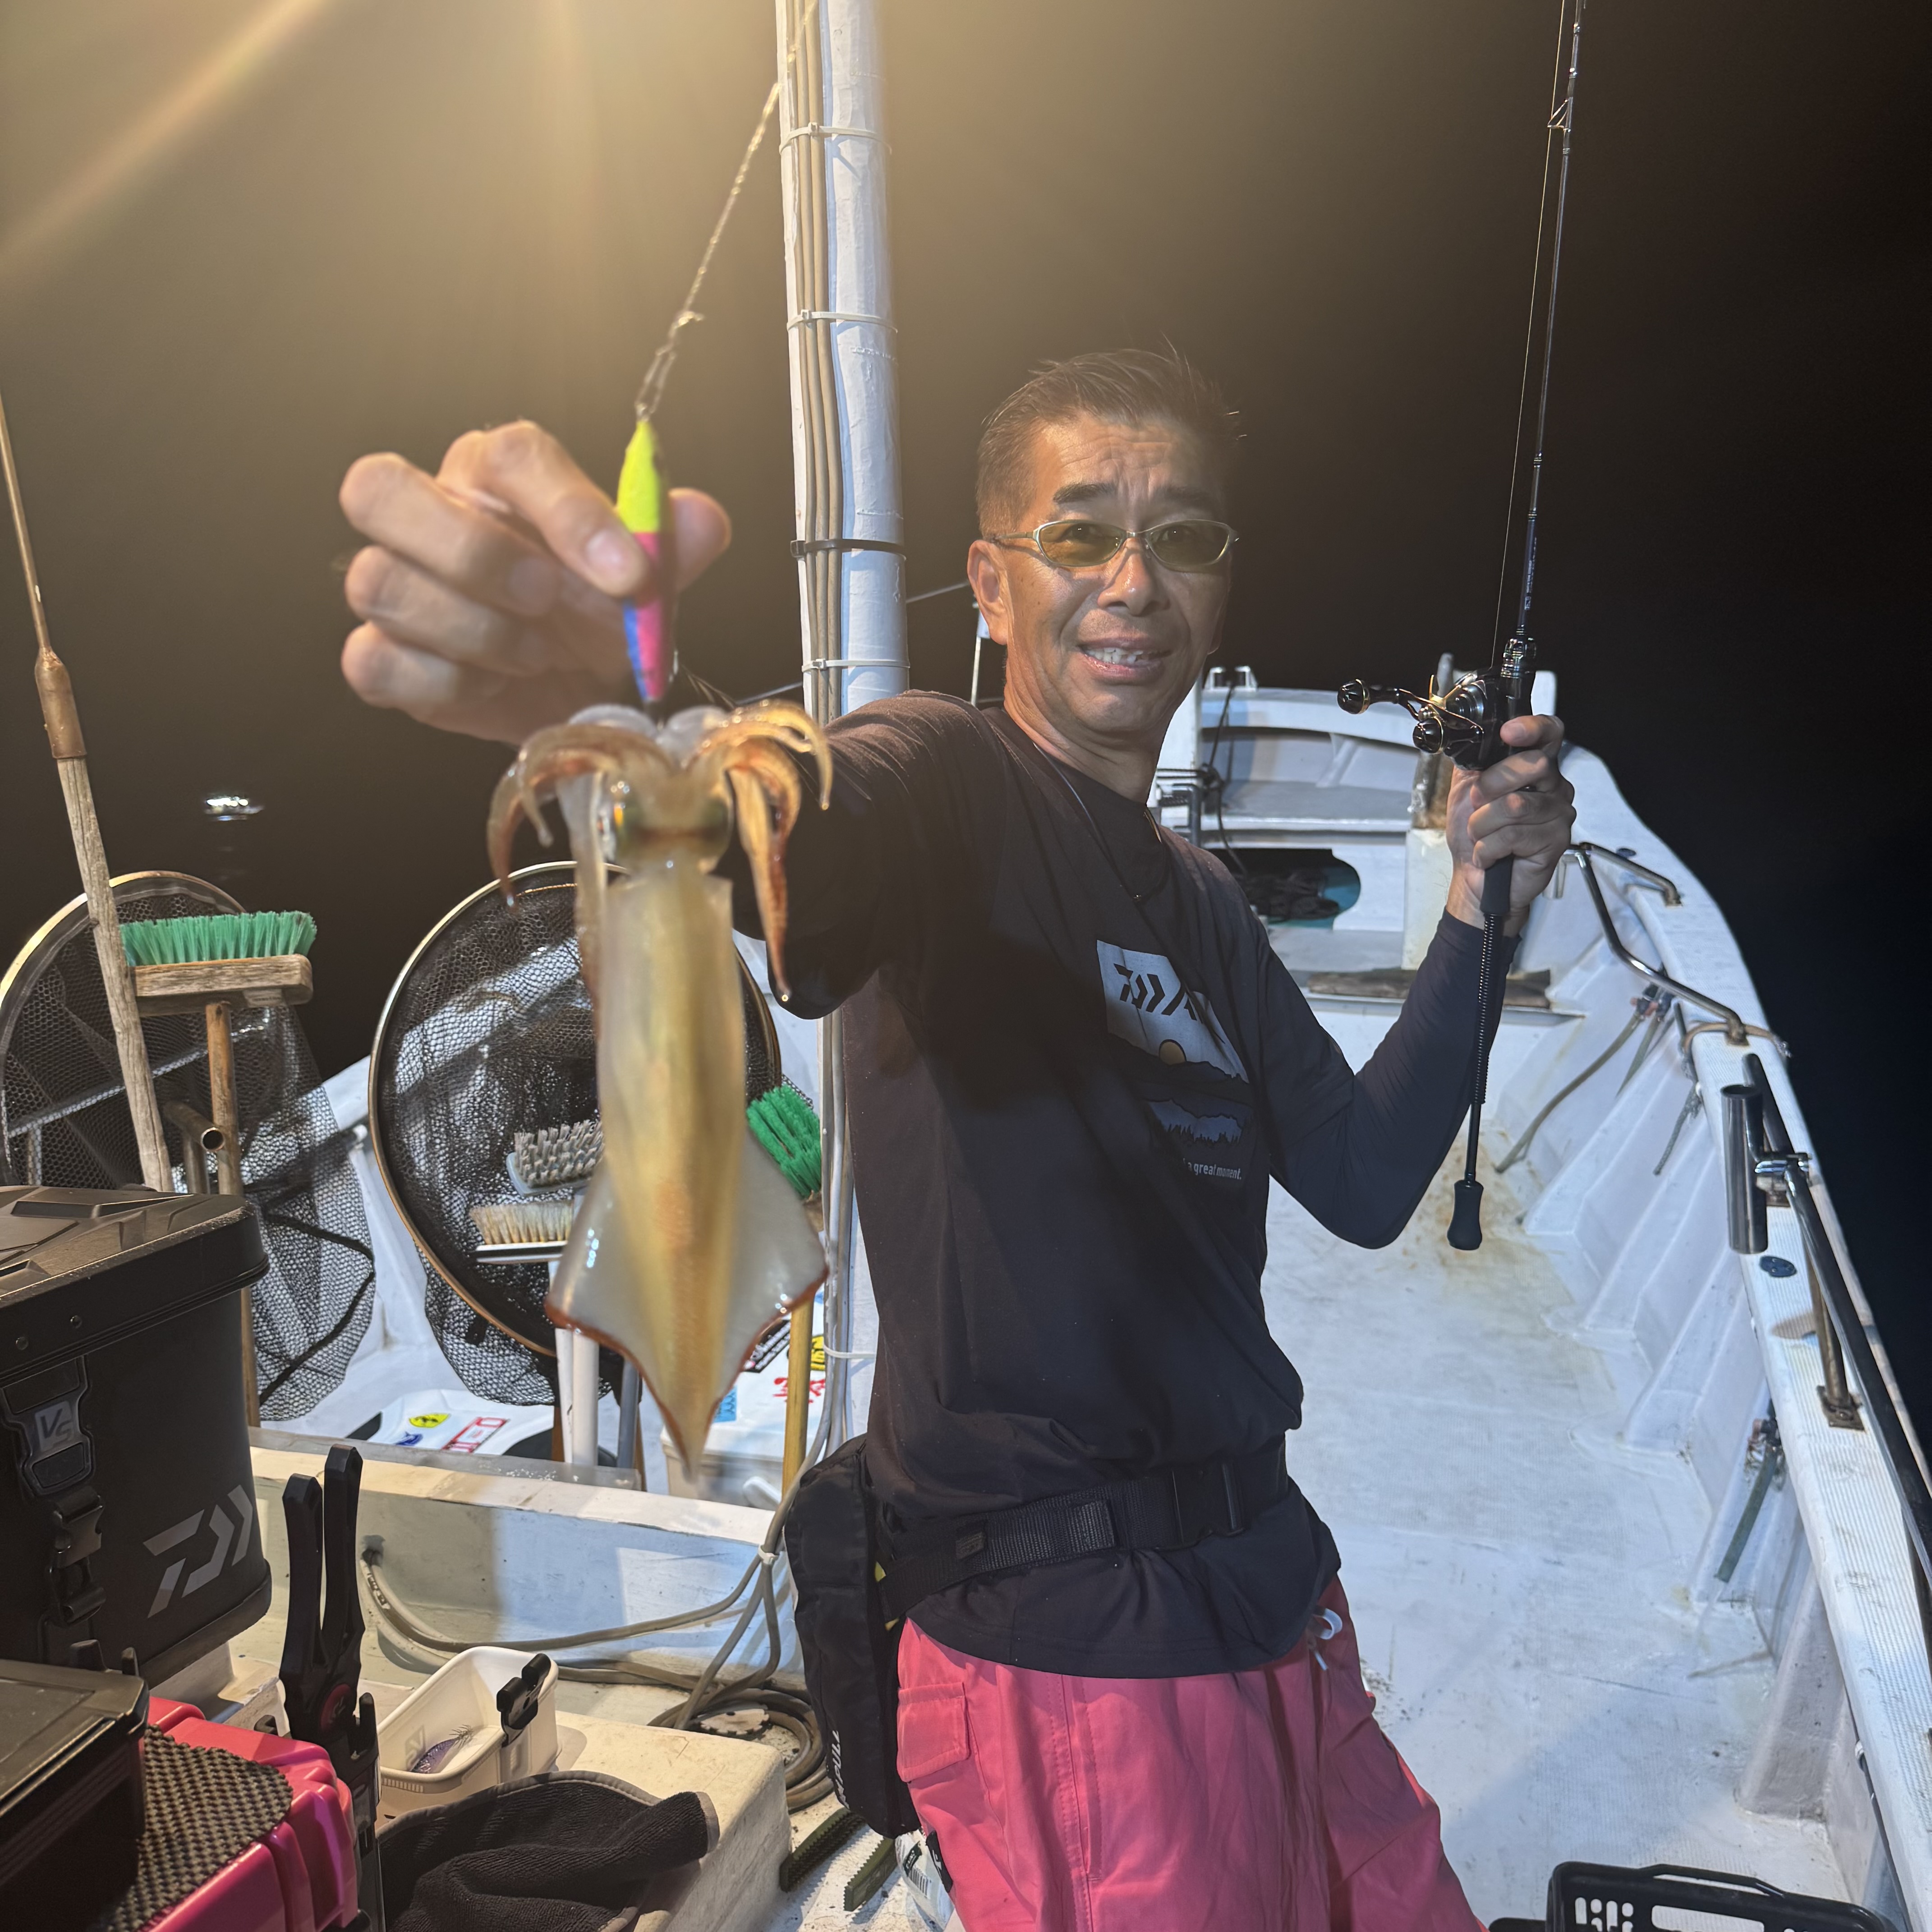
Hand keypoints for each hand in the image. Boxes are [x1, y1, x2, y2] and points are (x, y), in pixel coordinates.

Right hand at [339, 421, 731, 741]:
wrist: (577, 693)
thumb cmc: (596, 616)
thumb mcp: (645, 584)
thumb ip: (671, 546)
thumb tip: (701, 518)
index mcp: (495, 475)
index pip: (510, 454)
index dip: (568, 509)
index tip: (629, 573)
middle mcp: (428, 514)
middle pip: (378, 489)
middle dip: (473, 553)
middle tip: (547, 599)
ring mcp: (391, 585)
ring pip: (377, 582)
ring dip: (473, 629)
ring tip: (536, 655)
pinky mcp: (378, 657)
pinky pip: (373, 661)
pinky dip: (442, 682)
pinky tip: (491, 688)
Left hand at [1444, 713, 1575, 931]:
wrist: (1473, 875)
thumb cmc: (1475, 832)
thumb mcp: (1465, 789)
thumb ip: (1473, 760)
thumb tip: (1468, 734)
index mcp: (1534, 767)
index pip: (1550, 734)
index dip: (1533, 728)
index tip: (1509, 733)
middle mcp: (1553, 786)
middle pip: (1532, 765)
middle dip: (1490, 786)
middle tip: (1477, 804)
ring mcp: (1559, 813)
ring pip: (1516, 805)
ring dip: (1483, 823)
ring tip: (1481, 835)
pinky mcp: (1556, 841)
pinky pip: (1514, 836)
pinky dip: (1488, 848)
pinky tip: (1490, 854)